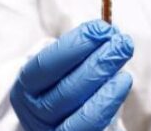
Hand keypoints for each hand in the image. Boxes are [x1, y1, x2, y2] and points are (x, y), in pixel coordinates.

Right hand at [10, 20, 133, 130]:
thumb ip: (79, 48)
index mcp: (25, 86)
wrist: (58, 117)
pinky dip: (109, 104)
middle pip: (67, 90)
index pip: (46, 65)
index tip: (101, 28)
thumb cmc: (61, 81)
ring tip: (125, 64)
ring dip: (108, 84)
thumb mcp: (62, 63)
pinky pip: (93, 127)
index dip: (75, 45)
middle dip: (98, 62)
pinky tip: (122, 82)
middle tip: (123, 42)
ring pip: (82, 113)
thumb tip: (106, 30)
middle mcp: (35, 112)